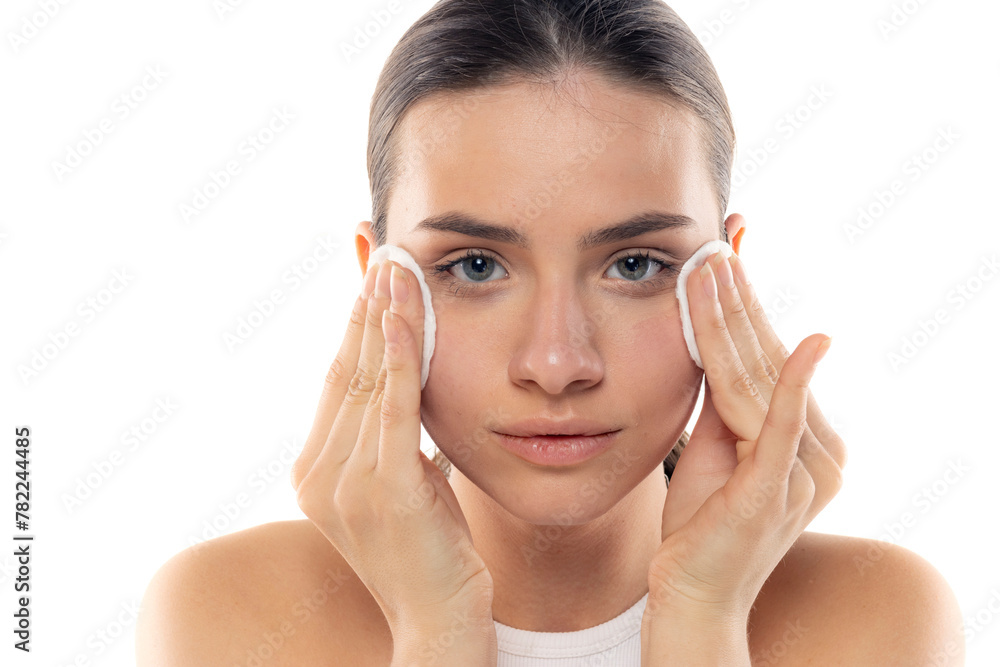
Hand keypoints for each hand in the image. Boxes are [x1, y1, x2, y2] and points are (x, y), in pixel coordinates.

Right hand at [291, 258, 495, 639]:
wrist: (439, 618)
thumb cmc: (430, 549)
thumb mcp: (405, 479)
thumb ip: (391, 434)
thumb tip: (403, 378)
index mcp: (316, 470)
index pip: (337, 381)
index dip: (354, 326)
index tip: (371, 278)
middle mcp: (318, 473)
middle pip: (345, 370)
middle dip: (366, 307)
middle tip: (383, 253)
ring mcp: (343, 483)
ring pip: (366, 379)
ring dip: (383, 316)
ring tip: (396, 265)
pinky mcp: (381, 489)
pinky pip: (391, 406)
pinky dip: (398, 356)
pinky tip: (403, 314)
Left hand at [644, 244, 846, 634]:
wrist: (692, 592)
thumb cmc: (702, 520)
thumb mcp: (712, 444)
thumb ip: (725, 398)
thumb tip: (718, 338)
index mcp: (803, 435)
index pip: (768, 354)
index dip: (745, 302)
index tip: (726, 251)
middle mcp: (816, 447)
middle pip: (766, 357)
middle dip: (738, 297)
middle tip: (717, 240)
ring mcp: (801, 469)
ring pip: (762, 378)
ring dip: (737, 318)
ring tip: (716, 266)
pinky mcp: (777, 488)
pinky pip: (784, 427)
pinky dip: (795, 384)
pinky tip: (808, 342)